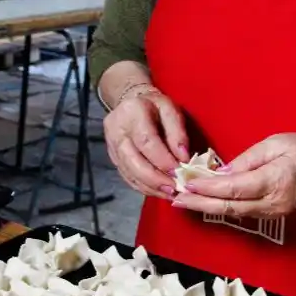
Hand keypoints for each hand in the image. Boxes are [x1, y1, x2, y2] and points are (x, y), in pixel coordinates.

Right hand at [102, 85, 188, 200]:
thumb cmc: (155, 106)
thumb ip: (178, 133)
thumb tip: (183, 159)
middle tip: (174, 190)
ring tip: (169, 194)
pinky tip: (158, 191)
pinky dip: (143, 187)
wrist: (131, 101)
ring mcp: (112, 145)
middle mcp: (117, 130)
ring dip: (150, 187)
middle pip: (133, 161)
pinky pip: (127, 176)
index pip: (146, 141)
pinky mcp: (113, 157)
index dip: (162, 159)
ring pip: (129, 172)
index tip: (178, 172)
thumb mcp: (171, 110)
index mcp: (132, 112)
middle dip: (155, 179)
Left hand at [171, 133, 295, 217]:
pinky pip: (241, 213)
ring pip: (233, 213)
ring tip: (183, 200)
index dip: (207, 188)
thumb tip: (220, 173)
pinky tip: (205, 202)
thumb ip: (247, 159)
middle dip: (199, 203)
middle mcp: (273, 202)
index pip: (233, 188)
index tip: (186, 182)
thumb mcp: (276, 143)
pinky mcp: (272, 214)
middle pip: (229, 207)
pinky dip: (220, 208)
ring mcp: (273, 212)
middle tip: (175, 198)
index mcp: (275, 181)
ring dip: (206, 207)